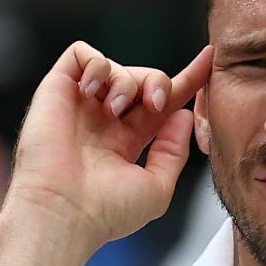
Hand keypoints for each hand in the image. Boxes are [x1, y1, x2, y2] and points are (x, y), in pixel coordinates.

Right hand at [7, 41, 212, 257]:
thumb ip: (174, 150)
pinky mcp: (56, 90)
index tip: (209, 60)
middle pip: (143, 80)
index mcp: (126, 141)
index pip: (162, 103)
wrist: (64, 212)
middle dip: (159, 83)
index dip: (187, 81)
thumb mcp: (157, 188)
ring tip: (116, 109)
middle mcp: (103, 121)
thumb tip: (183, 116)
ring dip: (127, 81)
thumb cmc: (105, 211)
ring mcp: (80, 105)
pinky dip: (95, 64)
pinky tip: (93, 91)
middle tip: (156, 105)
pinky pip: (80, 54)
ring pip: (115, 67)